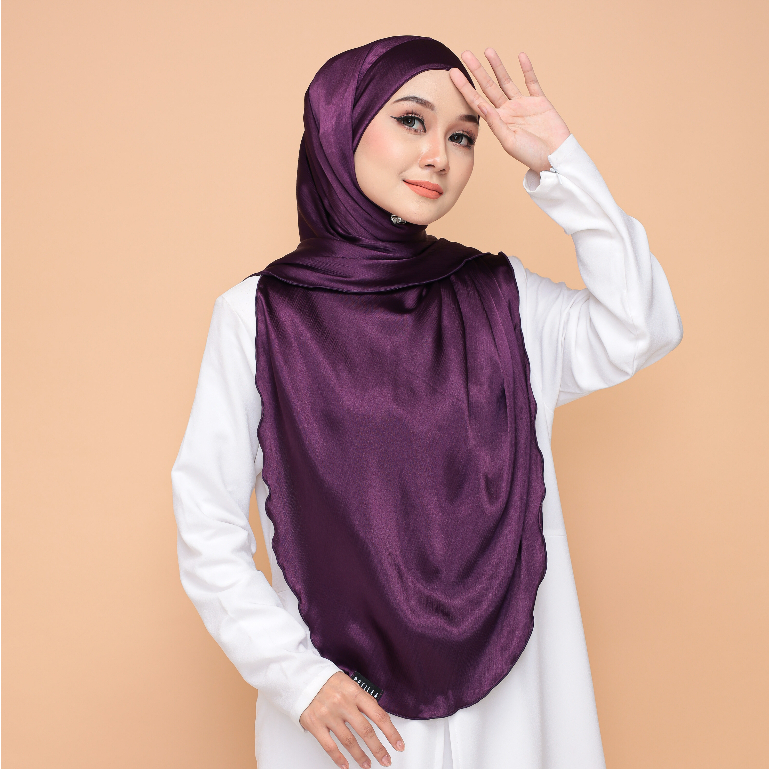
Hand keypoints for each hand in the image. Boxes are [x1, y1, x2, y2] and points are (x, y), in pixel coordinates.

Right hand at [299, 671, 404, 768]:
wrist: (301, 677)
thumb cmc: (327, 682)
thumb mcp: (348, 683)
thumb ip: (362, 699)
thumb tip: (378, 717)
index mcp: (354, 692)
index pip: (378, 715)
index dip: (391, 732)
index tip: (398, 745)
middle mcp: (342, 703)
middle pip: (366, 731)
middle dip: (378, 749)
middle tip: (386, 760)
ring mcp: (328, 714)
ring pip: (349, 741)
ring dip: (360, 756)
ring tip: (367, 765)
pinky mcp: (314, 723)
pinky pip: (329, 745)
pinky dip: (338, 758)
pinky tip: (345, 765)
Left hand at [449, 49, 571, 172]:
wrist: (555, 157)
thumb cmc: (531, 155)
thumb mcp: (509, 142)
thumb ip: (496, 124)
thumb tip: (482, 105)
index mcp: (497, 121)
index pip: (476, 100)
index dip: (464, 87)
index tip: (453, 73)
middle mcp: (507, 111)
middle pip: (489, 86)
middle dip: (477, 70)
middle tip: (465, 54)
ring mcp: (523, 105)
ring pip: (507, 81)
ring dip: (497, 66)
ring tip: (488, 50)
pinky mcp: (539, 102)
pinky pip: (532, 82)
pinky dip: (527, 69)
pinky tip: (520, 56)